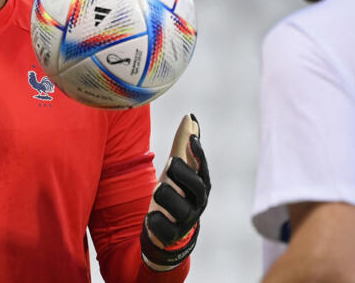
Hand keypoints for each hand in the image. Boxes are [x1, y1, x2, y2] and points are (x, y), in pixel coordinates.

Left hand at [140, 114, 209, 270]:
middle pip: (197, 188)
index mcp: (200, 186)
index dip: (199, 155)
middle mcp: (197, 204)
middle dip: (183, 174)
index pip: (203, 169)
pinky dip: (155, 221)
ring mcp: (185, 221)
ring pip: (178, 208)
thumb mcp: (177, 169)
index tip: (191, 140)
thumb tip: (190, 118)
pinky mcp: (170, 235)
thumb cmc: (176, 191)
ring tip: (159, 189)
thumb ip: (182, 145)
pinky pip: (163, 228)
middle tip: (170, 163)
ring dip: (166, 195)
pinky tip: (151, 216)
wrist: (169, 228)